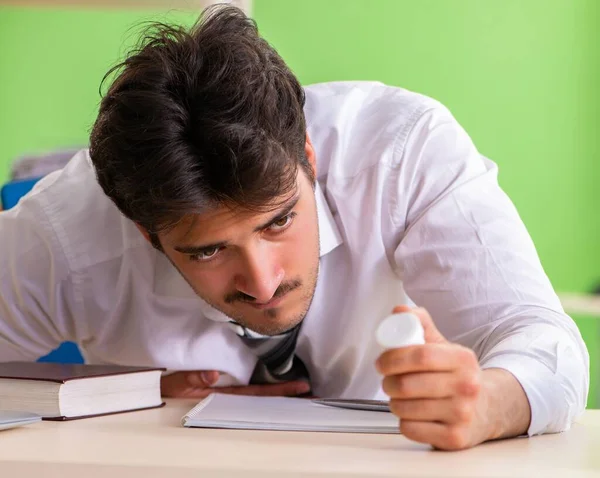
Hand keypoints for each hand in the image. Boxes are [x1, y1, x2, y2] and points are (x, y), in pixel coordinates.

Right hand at [161, 370, 310, 398]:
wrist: (154, 393)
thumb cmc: (166, 390)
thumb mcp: (177, 385)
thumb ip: (194, 379)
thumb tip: (212, 376)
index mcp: (221, 395)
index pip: (257, 394)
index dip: (279, 392)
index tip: (300, 388)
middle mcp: (227, 395)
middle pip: (263, 396)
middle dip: (286, 396)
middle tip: (309, 391)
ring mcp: (225, 393)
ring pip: (257, 395)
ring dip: (278, 393)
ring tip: (300, 391)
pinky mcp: (219, 388)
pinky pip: (246, 389)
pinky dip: (263, 388)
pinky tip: (274, 386)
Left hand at [376, 305, 524, 449]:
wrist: (488, 408)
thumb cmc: (457, 375)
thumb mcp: (444, 346)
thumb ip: (420, 324)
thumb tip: (398, 311)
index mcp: (463, 359)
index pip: (420, 355)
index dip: (392, 358)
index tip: (381, 362)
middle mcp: (467, 386)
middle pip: (408, 384)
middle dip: (388, 383)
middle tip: (386, 382)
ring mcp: (463, 414)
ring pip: (406, 409)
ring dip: (394, 403)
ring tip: (399, 398)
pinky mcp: (455, 438)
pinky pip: (412, 429)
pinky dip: (404, 422)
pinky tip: (413, 416)